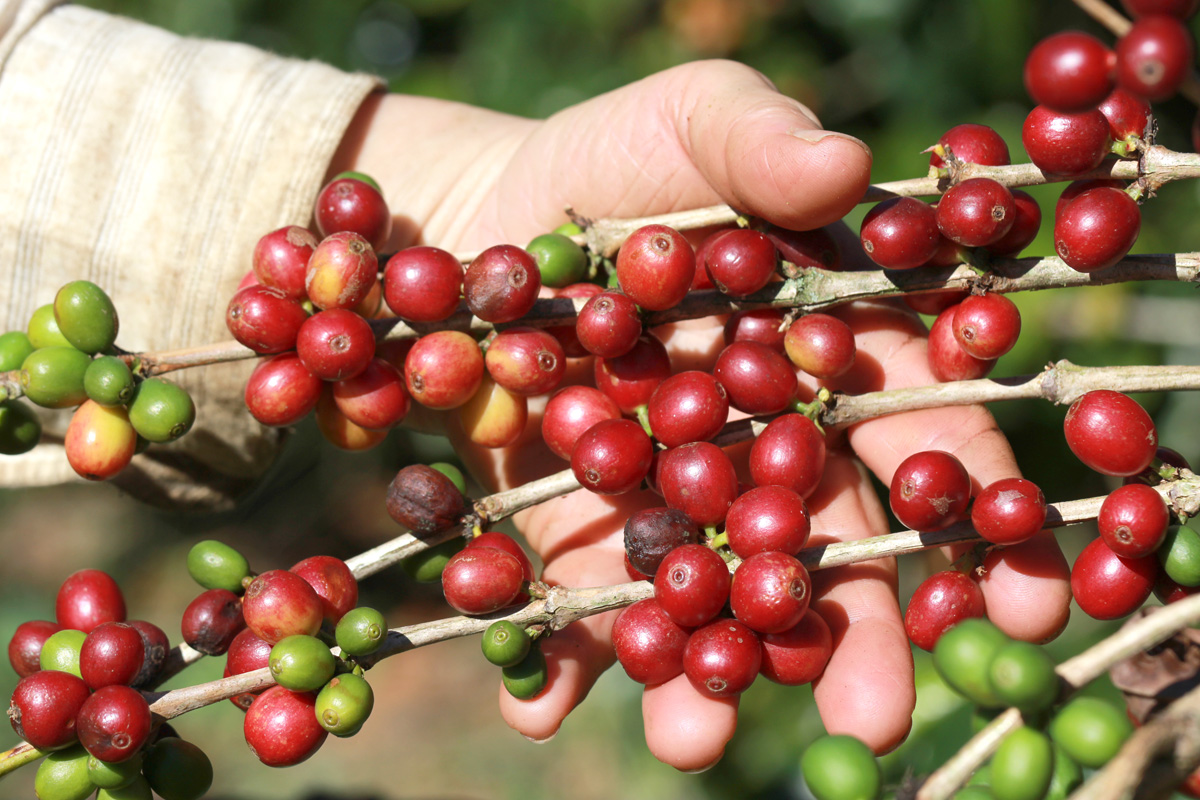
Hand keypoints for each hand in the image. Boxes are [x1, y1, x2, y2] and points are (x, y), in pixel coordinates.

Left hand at [334, 60, 1072, 770]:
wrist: (480, 216)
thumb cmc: (611, 163)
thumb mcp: (691, 124)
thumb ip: (759, 142)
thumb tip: (845, 166)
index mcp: (823, 358)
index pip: (915, 430)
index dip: (967, 503)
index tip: (1013, 600)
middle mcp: (759, 448)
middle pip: (820, 545)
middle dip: (848, 635)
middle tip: (874, 722)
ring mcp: (668, 499)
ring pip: (707, 596)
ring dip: (705, 675)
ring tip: (696, 743)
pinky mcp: (572, 524)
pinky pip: (571, 601)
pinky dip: (558, 658)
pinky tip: (542, 707)